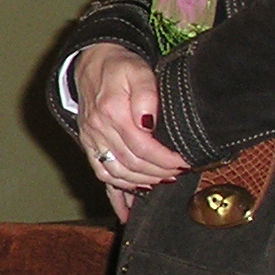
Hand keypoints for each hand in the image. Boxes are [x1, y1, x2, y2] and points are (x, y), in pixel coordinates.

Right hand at [74, 42, 188, 220]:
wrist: (91, 62)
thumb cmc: (121, 67)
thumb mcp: (139, 71)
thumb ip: (147, 95)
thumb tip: (150, 123)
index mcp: (112, 112)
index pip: (142, 147)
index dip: (166, 159)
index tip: (186, 161)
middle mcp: (98, 130)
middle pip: (131, 164)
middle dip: (159, 172)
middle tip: (181, 173)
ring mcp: (91, 140)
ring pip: (117, 174)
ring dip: (142, 183)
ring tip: (163, 181)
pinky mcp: (89, 146)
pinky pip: (101, 176)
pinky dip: (116, 195)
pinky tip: (128, 212)